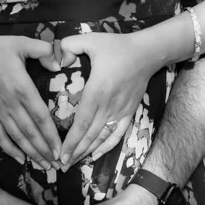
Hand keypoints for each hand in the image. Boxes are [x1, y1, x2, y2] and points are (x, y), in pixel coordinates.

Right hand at [0, 35, 60, 168]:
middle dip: (45, 151)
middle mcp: (11, 104)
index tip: (61, 149)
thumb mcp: (22, 43)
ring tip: (45, 166)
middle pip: (31, 133)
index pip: (40, 117)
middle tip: (59, 165)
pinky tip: (21, 160)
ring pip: (17, 137)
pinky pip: (0, 136)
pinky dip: (10, 149)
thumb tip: (60, 63)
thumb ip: (43, 50)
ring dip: (31, 153)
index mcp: (22, 88)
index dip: (51, 135)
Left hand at [57, 32, 160, 167]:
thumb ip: (69, 46)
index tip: (60, 153)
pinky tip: (95, 155)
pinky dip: (106, 146)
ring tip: (73, 163)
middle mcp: (109, 105)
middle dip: (75, 151)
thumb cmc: (116, 46)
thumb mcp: (90, 39)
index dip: (71, 140)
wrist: (147, 52)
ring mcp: (120, 111)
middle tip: (61, 165)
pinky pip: (117, 134)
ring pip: (102, 137)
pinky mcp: (129, 112)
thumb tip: (57, 60)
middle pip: (90, 135)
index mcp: (97, 90)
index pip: (82, 122)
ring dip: (88, 152)